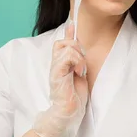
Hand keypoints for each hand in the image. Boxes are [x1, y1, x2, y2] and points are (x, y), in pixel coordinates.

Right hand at [33, 21, 88, 136]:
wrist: (67, 113)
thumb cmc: (73, 97)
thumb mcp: (80, 74)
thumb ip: (78, 60)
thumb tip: (80, 47)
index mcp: (61, 63)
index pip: (62, 42)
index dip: (68, 32)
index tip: (73, 23)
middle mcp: (56, 64)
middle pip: (63, 42)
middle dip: (75, 46)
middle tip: (81, 63)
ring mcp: (55, 68)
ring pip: (67, 47)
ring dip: (78, 56)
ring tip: (80, 70)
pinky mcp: (57, 74)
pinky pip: (67, 57)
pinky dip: (76, 62)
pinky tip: (79, 73)